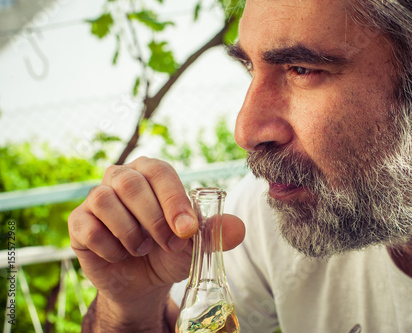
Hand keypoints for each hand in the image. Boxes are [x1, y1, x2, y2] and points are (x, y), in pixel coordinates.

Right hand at [68, 157, 244, 326]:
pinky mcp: (79, 222)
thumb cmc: (171, 252)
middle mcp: (122, 178)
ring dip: (130, 232)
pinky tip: (120, 255)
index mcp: (152, 174)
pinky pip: (88, 227)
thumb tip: (238, 229)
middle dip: (153, 219)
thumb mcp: (196, 244)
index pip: (160, 172)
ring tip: (143, 249)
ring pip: (104, 200)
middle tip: (168, 244)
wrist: (145, 281)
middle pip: (130, 183)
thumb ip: (215, 233)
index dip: (173, 199)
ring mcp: (97, 198)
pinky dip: (109, 247)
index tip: (186, 230)